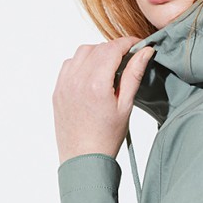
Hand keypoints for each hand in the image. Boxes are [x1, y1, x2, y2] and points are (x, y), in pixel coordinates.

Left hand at [54, 37, 156, 164]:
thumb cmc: (106, 138)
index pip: (113, 48)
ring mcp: (64, 84)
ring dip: (97, 53)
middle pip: (98, 48)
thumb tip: (145, 51)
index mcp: (96, 84)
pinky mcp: (58, 90)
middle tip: (127, 59)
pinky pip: (69, 65)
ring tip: (109, 68)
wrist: (83, 160)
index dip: (128, 43)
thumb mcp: (125, 106)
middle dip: (114, 49)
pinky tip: (92, 75)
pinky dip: (82, 63)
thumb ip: (134, 75)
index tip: (137, 45)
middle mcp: (77, 80)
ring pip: (82, 52)